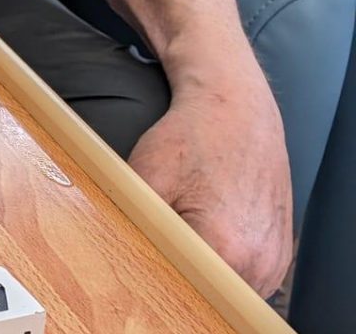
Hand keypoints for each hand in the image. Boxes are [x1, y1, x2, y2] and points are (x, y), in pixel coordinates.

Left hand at [127, 78, 292, 295]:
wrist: (236, 108)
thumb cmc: (192, 137)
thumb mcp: (146, 177)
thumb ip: (135, 224)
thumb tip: (119, 255)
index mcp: (226, 248)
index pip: (181, 288)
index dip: (156, 272)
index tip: (145, 251)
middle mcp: (260, 261)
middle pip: (206, 292)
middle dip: (181, 273)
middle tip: (165, 236)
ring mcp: (276, 259)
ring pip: (228, 287)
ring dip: (206, 270)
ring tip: (190, 229)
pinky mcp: (282, 252)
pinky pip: (248, 277)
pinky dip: (227, 264)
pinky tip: (210, 232)